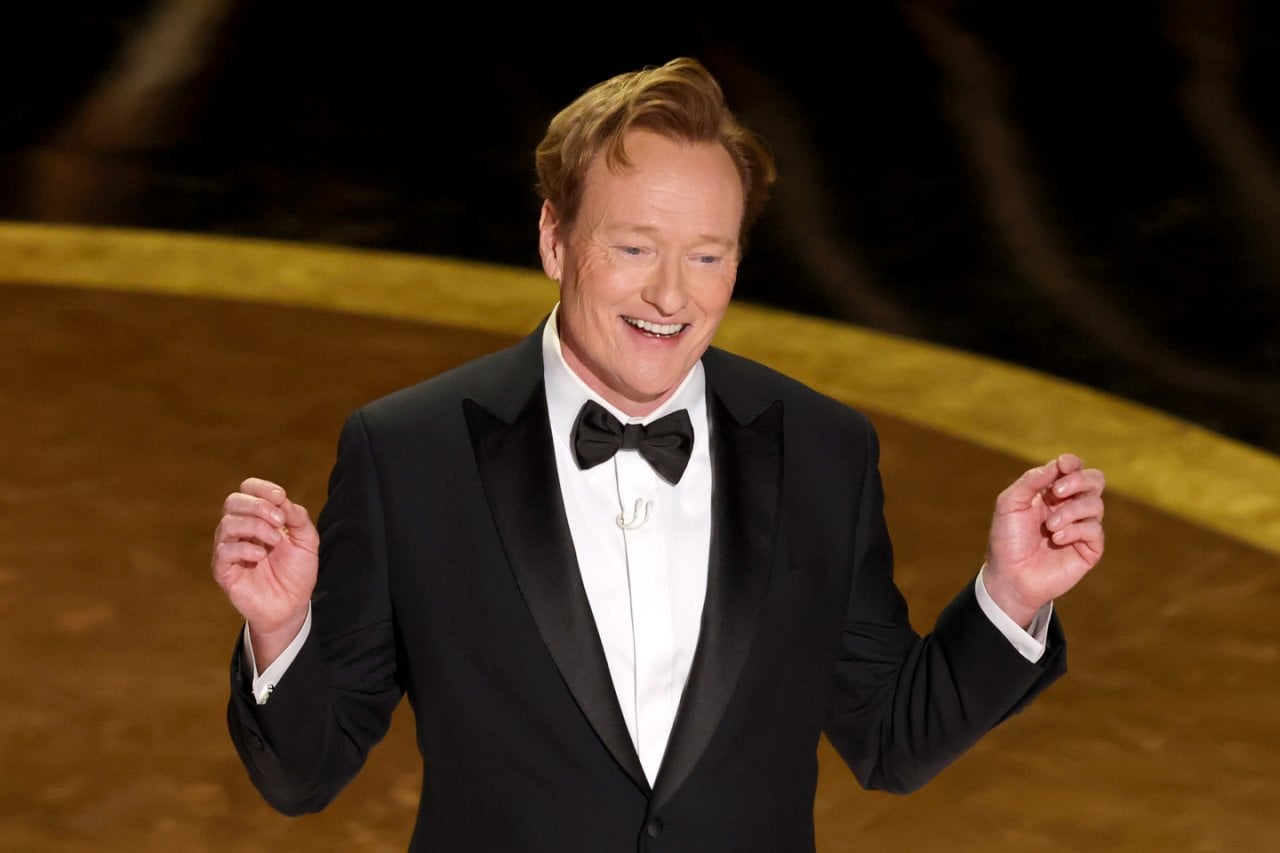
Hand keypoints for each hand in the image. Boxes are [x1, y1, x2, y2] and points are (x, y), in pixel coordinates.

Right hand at [212, 477, 318, 664]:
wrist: (292, 606)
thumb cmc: (297, 573)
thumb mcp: (306, 540)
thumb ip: (297, 517)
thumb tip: (281, 498)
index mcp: (258, 518)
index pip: (247, 490)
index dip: (261, 488)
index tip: (280, 497)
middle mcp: (240, 530)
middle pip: (233, 501)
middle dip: (258, 505)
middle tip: (279, 521)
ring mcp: (230, 549)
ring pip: (227, 523)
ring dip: (255, 526)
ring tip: (275, 540)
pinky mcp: (223, 570)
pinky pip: (223, 551)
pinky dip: (243, 548)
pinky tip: (260, 556)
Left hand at [983, 454, 1104, 627]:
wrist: (1010, 575)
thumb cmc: (1007, 540)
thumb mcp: (1010, 504)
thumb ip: (1031, 481)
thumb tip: (1056, 465)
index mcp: (1051, 494)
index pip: (1073, 470)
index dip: (1072, 463)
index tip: (1063, 465)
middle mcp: (1070, 507)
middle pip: (1095, 481)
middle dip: (1079, 480)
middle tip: (1058, 491)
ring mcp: (1081, 527)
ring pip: (1096, 504)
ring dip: (1070, 511)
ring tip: (1050, 527)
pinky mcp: (1089, 549)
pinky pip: (1095, 529)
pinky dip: (1075, 530)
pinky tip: (1057, 539)